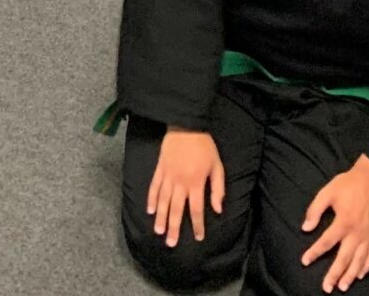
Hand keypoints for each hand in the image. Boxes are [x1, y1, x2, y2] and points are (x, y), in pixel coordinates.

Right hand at [146, 128, 227, 247]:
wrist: (186, 125)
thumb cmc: (205, 146)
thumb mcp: (218, 167)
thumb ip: (218, 189)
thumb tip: (218, 209)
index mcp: (196, 183)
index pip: (197, 209)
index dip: (198, 225)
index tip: (198, 238)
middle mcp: (180, 182)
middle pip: (177, 209)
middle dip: (174, 227)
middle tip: (171, 243)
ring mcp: (168, 176)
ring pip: (163, 200)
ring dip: (161, 217)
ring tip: (158, 231)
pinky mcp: (160, 168)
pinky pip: (154, 186)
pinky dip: (151, 199)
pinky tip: (150, 210)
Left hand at [300, 156, 368, 292]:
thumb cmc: (348, 184)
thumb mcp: (327, 192)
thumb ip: (315, 210)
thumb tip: (305, 228)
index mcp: (343, 223)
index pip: (326, 242)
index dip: (314, 253)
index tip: (305, 261)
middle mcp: (357, 233)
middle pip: (344, 258)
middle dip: (334, 274)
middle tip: (326, 288)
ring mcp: (368, 236)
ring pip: (359, 261)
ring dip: (350, 275)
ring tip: (343, 287)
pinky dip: (368, 266)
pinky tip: (361, 274)